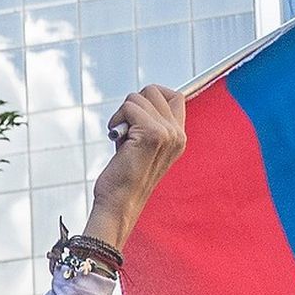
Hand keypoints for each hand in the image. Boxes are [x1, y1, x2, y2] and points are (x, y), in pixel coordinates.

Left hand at [83, 84, 188, 251]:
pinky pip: (130, 107)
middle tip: (125, 128)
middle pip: (154, 91)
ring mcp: (167, 133)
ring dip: (122, 113)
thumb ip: (149, 123)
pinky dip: (117, 119)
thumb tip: (140, 97)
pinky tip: (116, 138)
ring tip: (121, 137)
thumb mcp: (143, 146)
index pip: (175, 96)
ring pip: (139, 97)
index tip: (135, 112)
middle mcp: (177, 134)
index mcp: (179, 137)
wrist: (119, 203)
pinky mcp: (152, 134)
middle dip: (133, 104)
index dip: (152, 97)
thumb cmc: (125, 177)